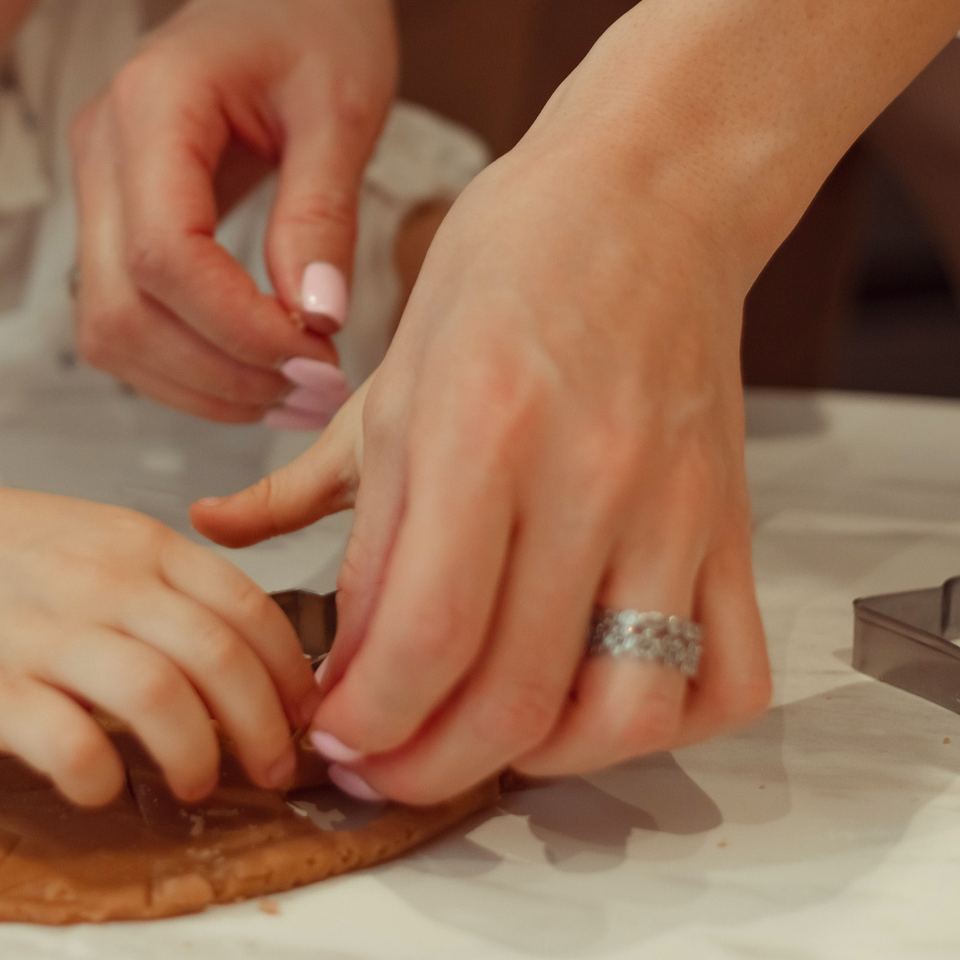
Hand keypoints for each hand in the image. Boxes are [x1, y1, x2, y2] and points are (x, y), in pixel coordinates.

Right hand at [0, 469, 318, 806]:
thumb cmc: (3, 550)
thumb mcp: (101, 536)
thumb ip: (169, 584)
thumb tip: (252, 656)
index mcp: (138, 543)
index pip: (247, 606)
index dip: (290, 674)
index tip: (303, 717)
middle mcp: (100, 582)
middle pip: (218, 658)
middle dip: (264, 728)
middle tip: (272, 769)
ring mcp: (43, 633)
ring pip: (158, 696)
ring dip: (196, 754)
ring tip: (197, 782)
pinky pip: (67, 743)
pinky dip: (101, 777)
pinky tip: (104, 785)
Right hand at [78, 0, 396, 425]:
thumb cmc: (317, 13)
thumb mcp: (345, 104)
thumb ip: (322, 213)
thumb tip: (315, 323)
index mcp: (154, 104)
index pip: (166, 255)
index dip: (237, 328)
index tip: (320, 358)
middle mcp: (100, 146)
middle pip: (119, 312)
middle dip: (216, 376)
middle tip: (317, 393)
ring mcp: (94, 183)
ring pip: (107, 331)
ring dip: (197, 385)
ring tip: (296, 392)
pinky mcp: (111, 212)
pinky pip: (124, 315)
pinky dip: (185, 362)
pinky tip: (261, 366)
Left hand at [193, 134, 772, 802]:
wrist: (649, 192)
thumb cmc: (514, 262)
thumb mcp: (390, 370)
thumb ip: (313, 486)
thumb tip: (229, 551)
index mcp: (482, 429)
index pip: (425, 634)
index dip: (366, 719)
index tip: (328, 735)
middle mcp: (587, 479)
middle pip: (510, 697)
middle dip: (422, 767)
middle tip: (376, 766)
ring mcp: (671, 511)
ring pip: (621, 714)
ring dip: (536, 766)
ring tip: (476, 744)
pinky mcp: (731, 527)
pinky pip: (726, 680)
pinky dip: (659, 728)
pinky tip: (587, 707)